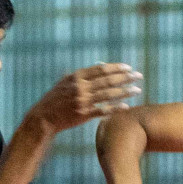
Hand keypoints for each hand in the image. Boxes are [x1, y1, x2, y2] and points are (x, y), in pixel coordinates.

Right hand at [25, 63, 142, 133]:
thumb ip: (81, 75)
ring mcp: (82, 101)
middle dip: (125, 78)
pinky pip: (102, 110)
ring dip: (124, 92)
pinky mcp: (83, 115)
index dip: (116, 68)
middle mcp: (80, 87)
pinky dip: (115, 108)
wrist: (43, 117)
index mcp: (76, 77)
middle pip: (107, 80)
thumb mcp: (65, 82)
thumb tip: (98, 66)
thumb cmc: (55, 99)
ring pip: (108, 95)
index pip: (100, 70)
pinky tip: (126, 106)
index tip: (128, 68)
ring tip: (137, 90)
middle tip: (138, 76)